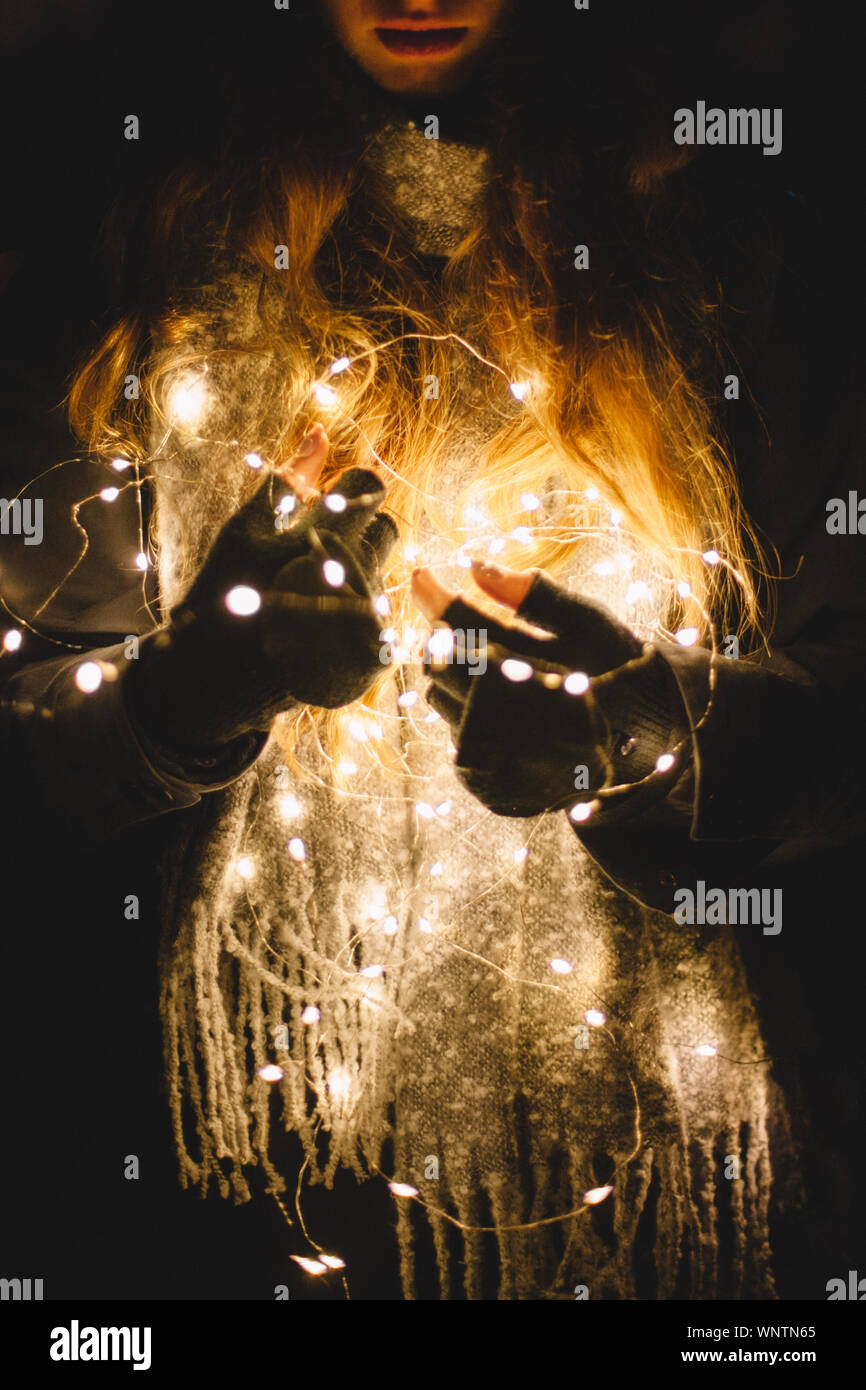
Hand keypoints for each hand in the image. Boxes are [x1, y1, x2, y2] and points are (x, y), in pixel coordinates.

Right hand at [129, 425, 397, 750]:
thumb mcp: (248, 528)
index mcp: (323, 538)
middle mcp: (353, 576)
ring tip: (312, 588)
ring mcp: (365, 618)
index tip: (328, 504)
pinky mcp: (372, 653)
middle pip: (384, 528)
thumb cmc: (224, 592)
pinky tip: (318, 622)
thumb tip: (321, 432)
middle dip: (358, 530)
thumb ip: (290, 478)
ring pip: (382, 571)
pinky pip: (379, 612)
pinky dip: (352, 611)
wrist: (216, 676)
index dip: (349, 490)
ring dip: (355, 570)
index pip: (366, 488)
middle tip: (318, 548)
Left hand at [411, 561, 690, 818]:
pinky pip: (452, 733)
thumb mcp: (586, 622)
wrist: (641, 743)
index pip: (461, 630)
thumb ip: (532, 594)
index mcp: (526, 673)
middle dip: (442, 636)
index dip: (436, 598)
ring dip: (450, 673)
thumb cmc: (615, 668)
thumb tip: (474, 566)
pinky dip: (464, 709)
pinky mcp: (486, 781)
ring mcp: (491, 757)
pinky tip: (496, 702)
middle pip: (438, 664)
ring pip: (439, 699)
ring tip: (487, 662)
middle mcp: (501, 720)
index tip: (421, 576)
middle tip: (457, 620)